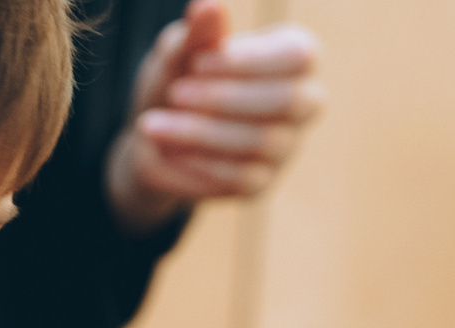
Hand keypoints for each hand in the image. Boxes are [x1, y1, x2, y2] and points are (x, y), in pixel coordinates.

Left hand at [105, 0, 324, 233]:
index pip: (298, 56)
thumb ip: (198, 33)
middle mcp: (304, 101)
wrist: (154, 137)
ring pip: (261, 141)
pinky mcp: (261, 183)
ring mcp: (287, 146)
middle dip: (225, 98)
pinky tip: (166, 150)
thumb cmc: (178, 80)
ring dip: (201, 132)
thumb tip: (208, 5)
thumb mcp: (180, 53)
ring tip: (151, 124)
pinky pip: (240, 176)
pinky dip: (199, 162)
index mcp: (294, 56)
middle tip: (175, 93)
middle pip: (287, 100)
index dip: (249, 61)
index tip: (197, 62)